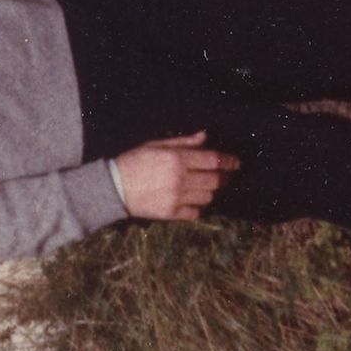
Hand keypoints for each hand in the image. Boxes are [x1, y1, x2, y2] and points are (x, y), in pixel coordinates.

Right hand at [113, 131, 237, 221]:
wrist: (114, 187)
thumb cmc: (134, 161)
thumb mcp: (157, 145)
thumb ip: (183, 142)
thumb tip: (205, 137)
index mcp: (177, 158)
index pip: (213, 160)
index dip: (229, 161)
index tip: (236, 162)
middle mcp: (180, 178)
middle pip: (215, 180)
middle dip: (226, 177)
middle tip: (228, 175)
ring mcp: (177, 198)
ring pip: (208, 196)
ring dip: (213, 191)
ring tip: (212, 186)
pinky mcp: (171, 213)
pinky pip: (196, 212)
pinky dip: (200, 206)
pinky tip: (197, 200)